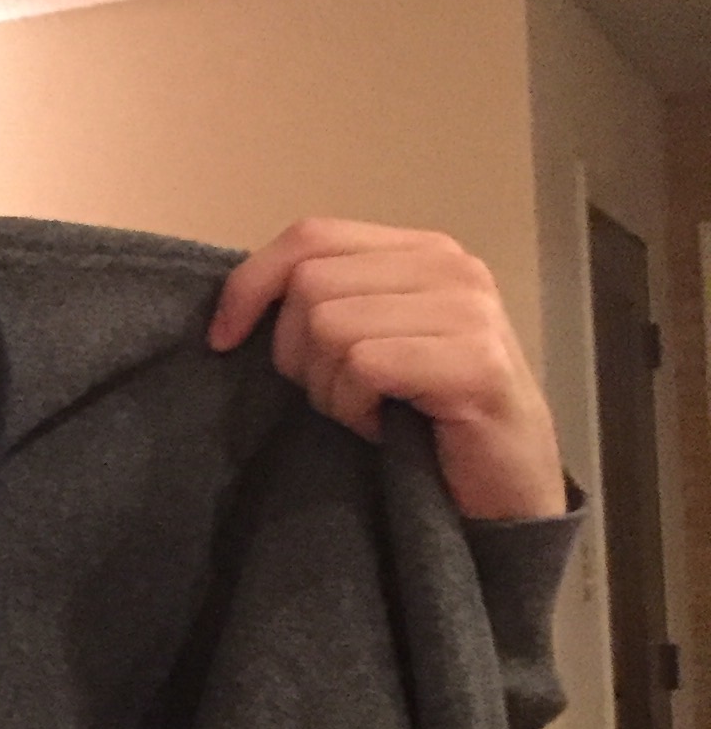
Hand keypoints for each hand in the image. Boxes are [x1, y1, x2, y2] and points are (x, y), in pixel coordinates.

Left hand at [208, 218, 567, 522]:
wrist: (506, 492)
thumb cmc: (426, 423)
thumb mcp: (366, 345)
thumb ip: (325, 304)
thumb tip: (238, 302)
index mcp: (420, 251)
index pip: (309, 236)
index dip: (251, 284)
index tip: (222, 340)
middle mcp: (449, 265)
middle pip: (310, 283)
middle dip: (298, 353)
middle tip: (340, 397)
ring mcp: (467, 308)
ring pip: (329, 324)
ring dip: (331, 389)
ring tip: (371, 413)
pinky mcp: (475, 359)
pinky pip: (364, 366)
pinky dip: (356, 409)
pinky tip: (386, 429)